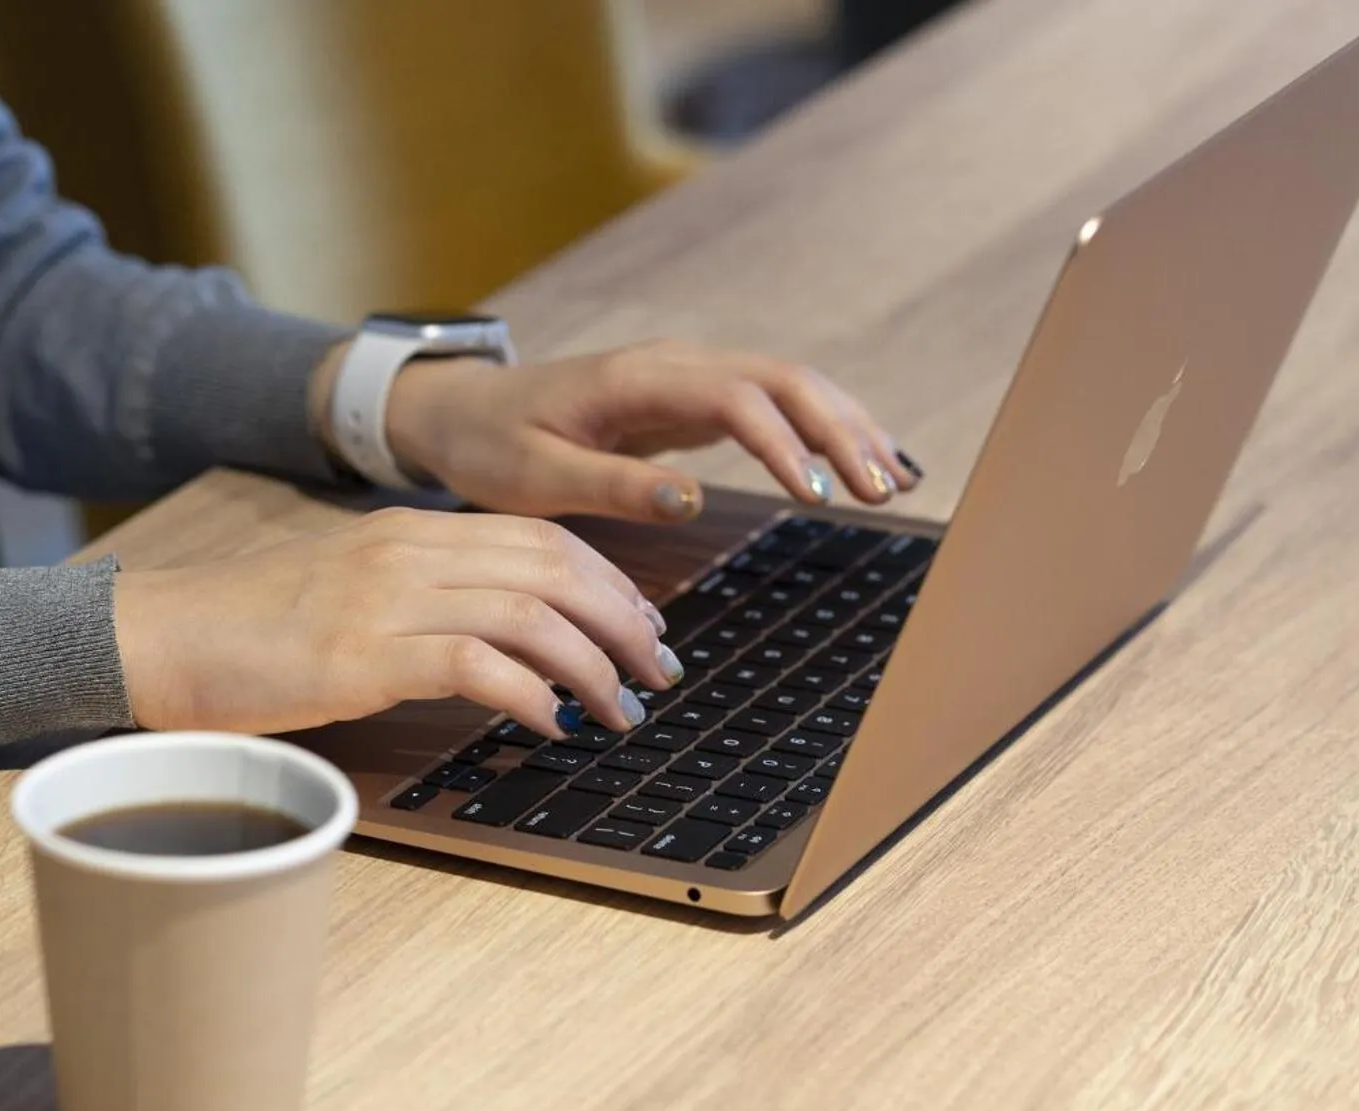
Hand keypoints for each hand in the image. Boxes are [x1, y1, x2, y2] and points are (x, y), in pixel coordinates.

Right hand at [113, 509, 682, 738]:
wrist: (159, 636)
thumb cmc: (245, 632)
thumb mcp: (345, 596)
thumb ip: (417, 604)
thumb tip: (493, 650)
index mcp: (407, 532)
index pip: (539, 537)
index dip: (609, 581)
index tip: (643, 628)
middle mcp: (407, 552)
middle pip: (553, 566)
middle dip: (623, 621)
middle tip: (658, 672)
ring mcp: (386, 599)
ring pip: (531, 613)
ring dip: (593, 667)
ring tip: (622, 711)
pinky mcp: (364, 655)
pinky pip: (478, 665)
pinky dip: (531, 697)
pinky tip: (551, 728)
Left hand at [374, 340, 922, 522]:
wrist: (461, 412)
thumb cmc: (491, 445)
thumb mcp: (535, 476)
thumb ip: (612, 484)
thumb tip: (690, 497)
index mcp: (636, 379)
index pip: (736, 398)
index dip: (784, 444)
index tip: (817, 496)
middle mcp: (673, 365)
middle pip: (784, 380)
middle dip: (841, 430)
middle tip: (885, 490)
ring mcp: (686, 378)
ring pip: (788, 387)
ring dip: (845, 427)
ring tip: (896, 479)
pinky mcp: (690, 400)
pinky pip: (771, 407)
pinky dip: (819, 432)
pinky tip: (858, 466)